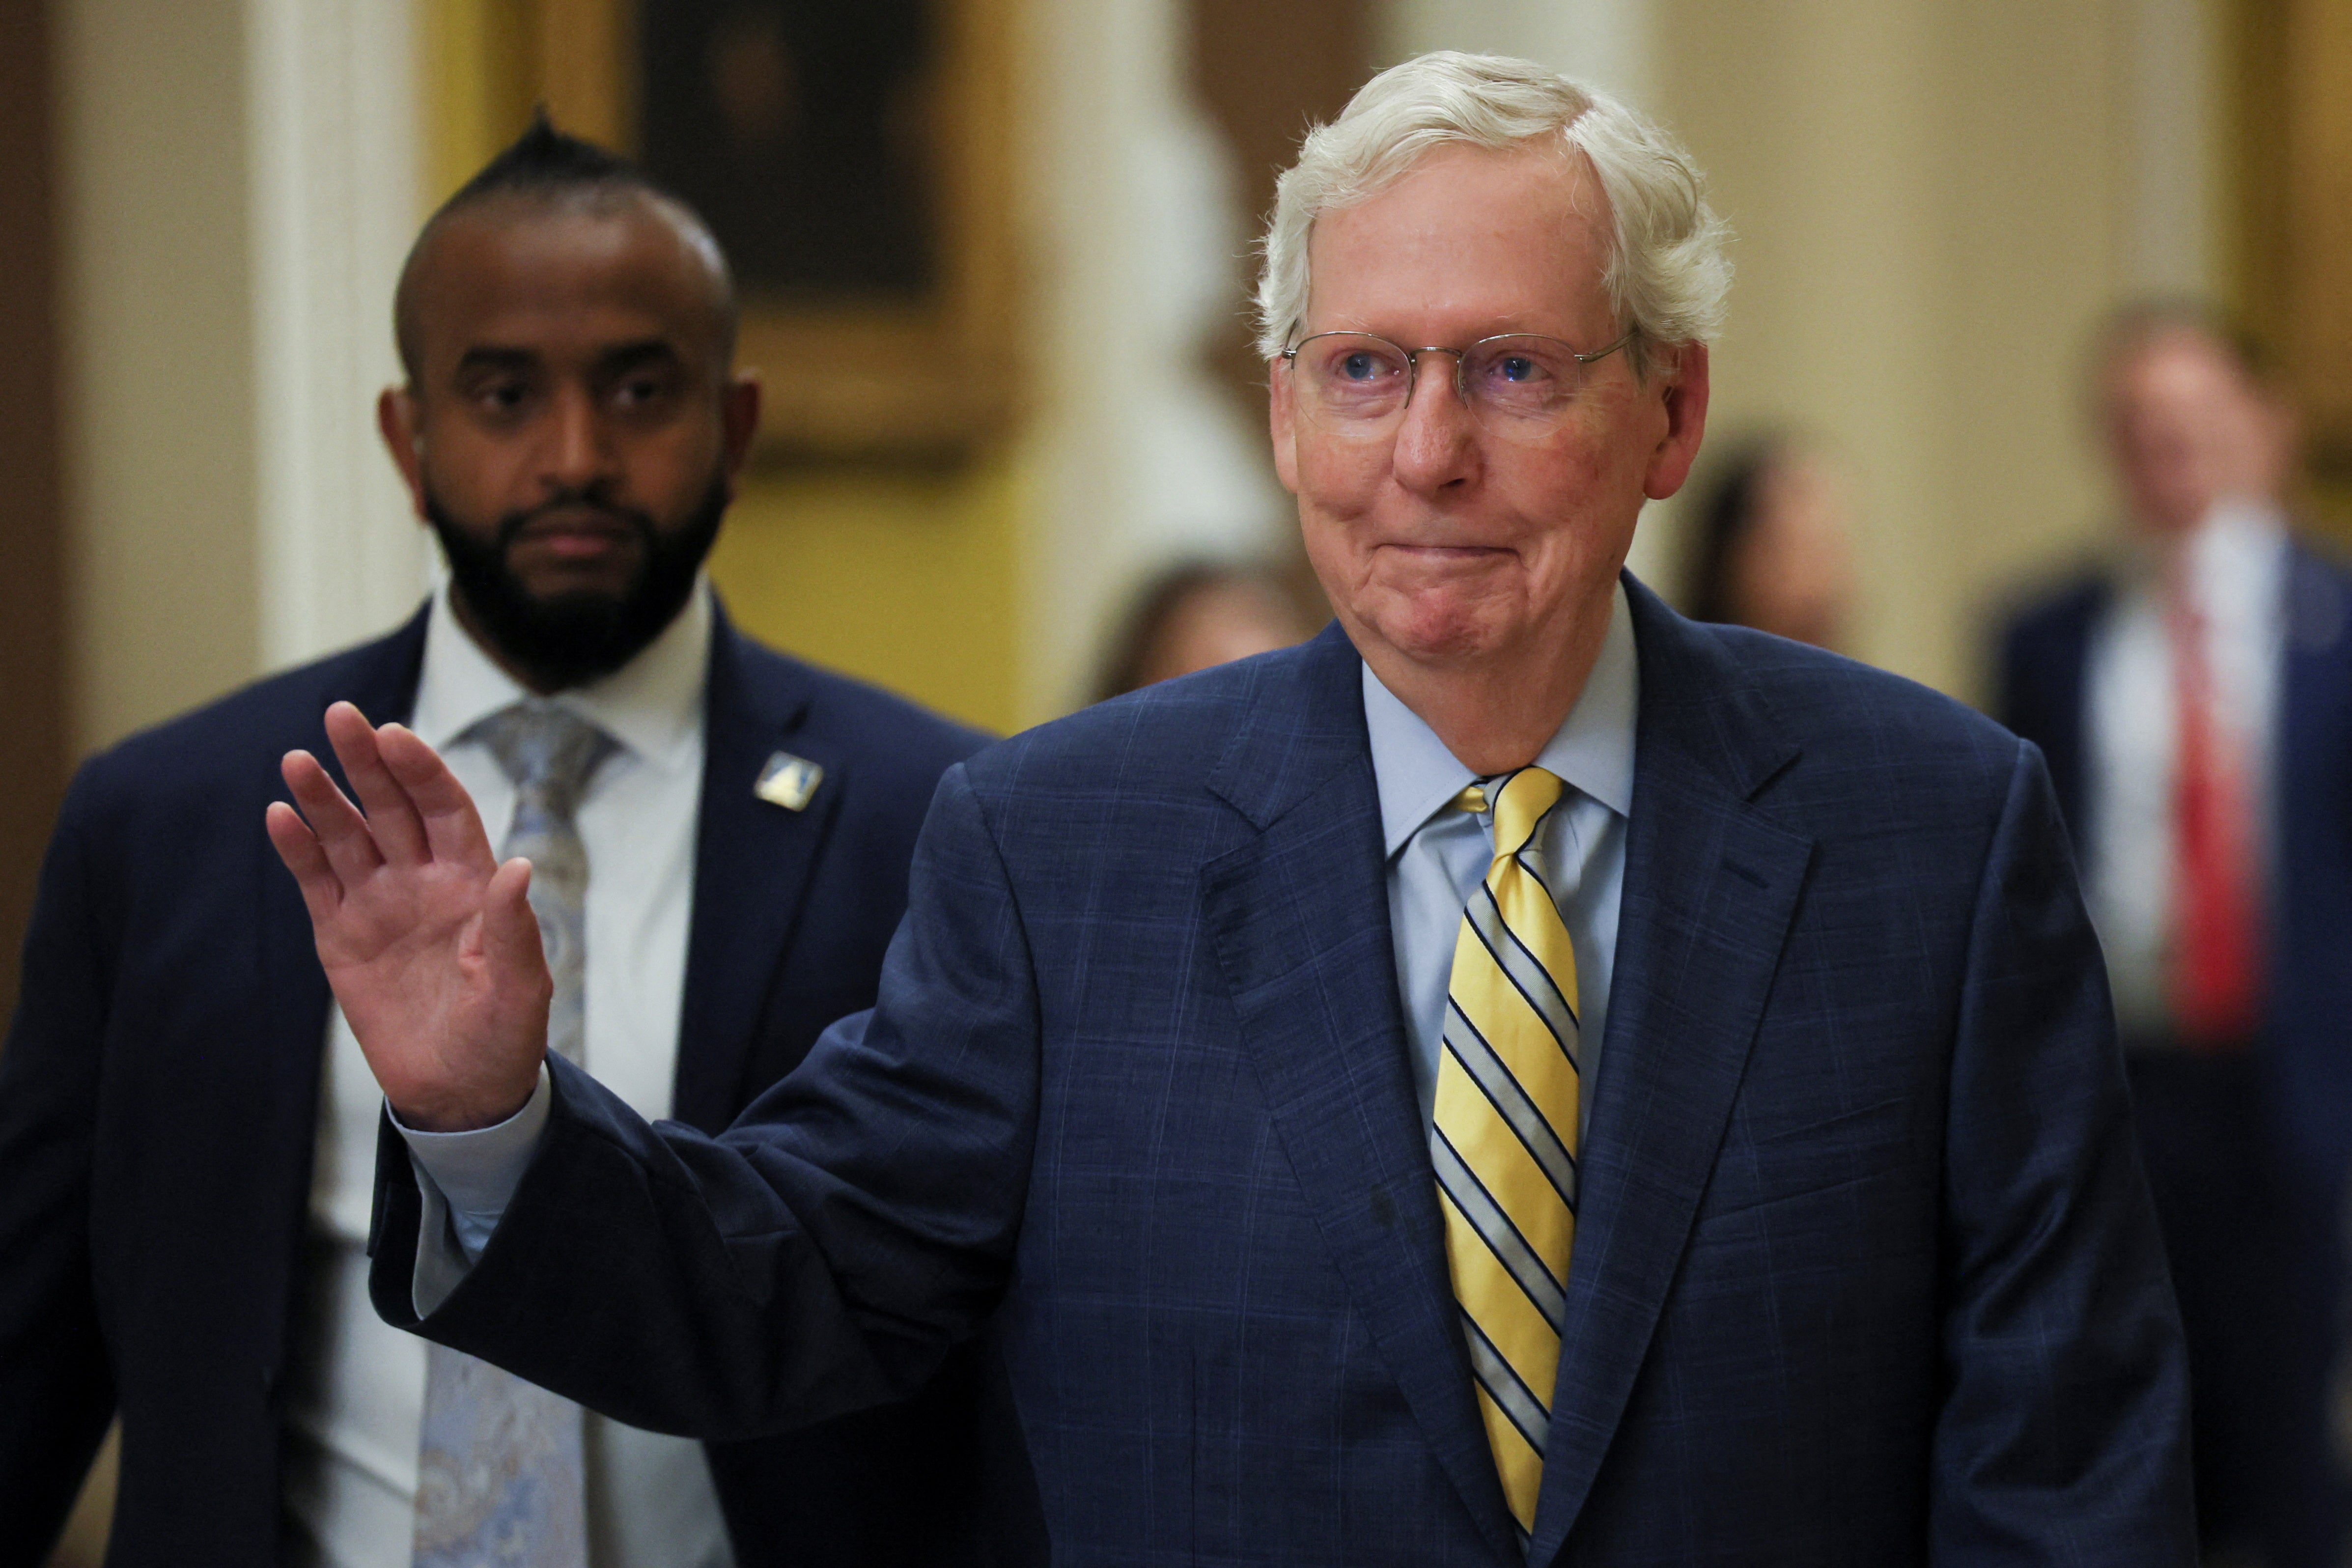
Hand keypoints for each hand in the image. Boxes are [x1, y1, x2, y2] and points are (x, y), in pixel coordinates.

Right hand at [266, 702, 549, 1130]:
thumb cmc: (503, 1037)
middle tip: (340, 714)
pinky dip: (298, 849)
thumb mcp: (520, 988)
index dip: (421, 772)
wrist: (460, 1092)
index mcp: (471, 884)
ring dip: (323, 798)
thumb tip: (519, 866)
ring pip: (347, 836)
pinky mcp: (341, 936)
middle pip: (392, 807)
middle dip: (367, 761)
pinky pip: (317, 882)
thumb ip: (514, 928)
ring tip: (298, 760)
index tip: (395, 736)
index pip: (445, 810)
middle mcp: (422, 882)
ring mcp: (378, 905)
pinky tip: (280, 814)